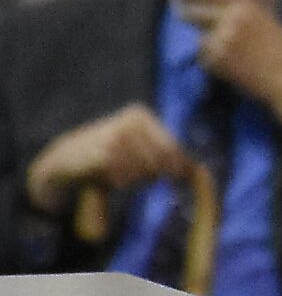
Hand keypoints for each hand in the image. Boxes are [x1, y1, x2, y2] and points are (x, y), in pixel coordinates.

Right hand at [25, 103, 190, 216]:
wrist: (67, 156)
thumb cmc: (110, 154)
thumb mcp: (138, 147)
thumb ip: (166, 154)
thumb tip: (200, 170)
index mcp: (141, 115)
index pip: (171, 147)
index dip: (175, 166)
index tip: (173, 176)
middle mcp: (130, 121)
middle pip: (160, 161)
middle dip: (151, 173)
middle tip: (133, 173)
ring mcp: (116, 136)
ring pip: (144, 171)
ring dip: (134, 178)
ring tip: (119, 172)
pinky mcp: (103, 153)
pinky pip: (125, 176)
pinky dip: (120, 181)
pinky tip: (109, 175)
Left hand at [195, 0, 281, 128]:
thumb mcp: (271, 22)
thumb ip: (247, 13)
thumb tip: (225, 8)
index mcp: (247, 5)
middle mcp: (231, 18)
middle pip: (193, 13)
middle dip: (190, 19)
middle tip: (191, 25)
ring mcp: (222, 39)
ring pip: (200, 40)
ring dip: (209, 48)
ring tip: (232, 59)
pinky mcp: (217, 60)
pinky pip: (205, 60)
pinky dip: (214, 65)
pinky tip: (235, 70)